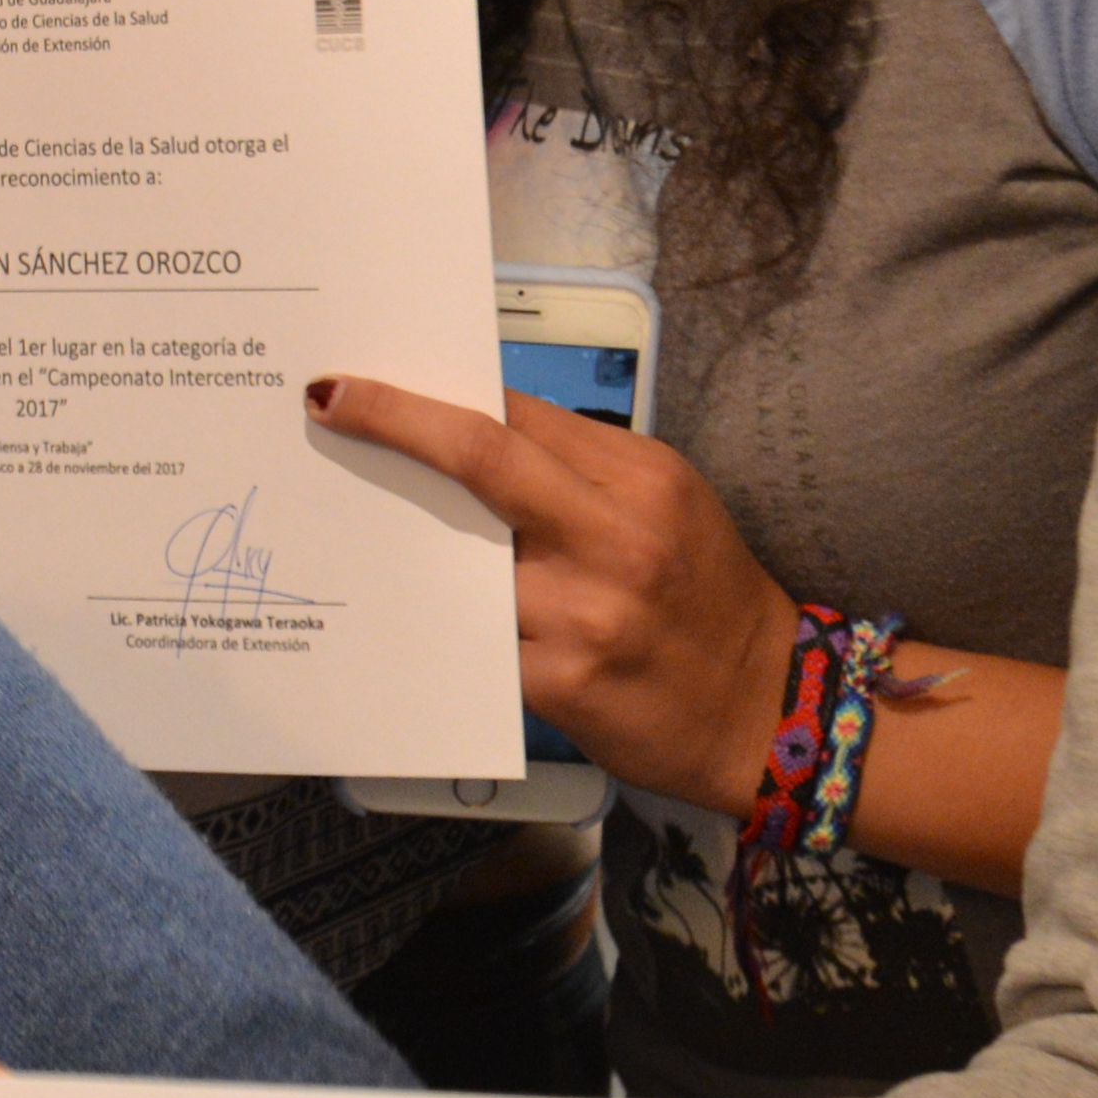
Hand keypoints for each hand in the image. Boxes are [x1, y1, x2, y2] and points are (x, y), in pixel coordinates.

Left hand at [308, 372, 797, 810]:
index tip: (363, 384)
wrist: (768, 713)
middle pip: (482, 459)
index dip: (436, 397)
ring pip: (464, 559)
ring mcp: (585, 611)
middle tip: (329, 404)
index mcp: (641, 478)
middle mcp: (615, 536)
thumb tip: (470, 434)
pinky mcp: (559, 680)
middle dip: (396, 423)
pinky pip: (475, 642)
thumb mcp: (664, 507)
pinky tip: (417, 624)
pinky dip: (445, 627)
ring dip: (415, 545)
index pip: (517, 414)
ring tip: (368, 534)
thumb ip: (577, 470)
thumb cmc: (705, 597)